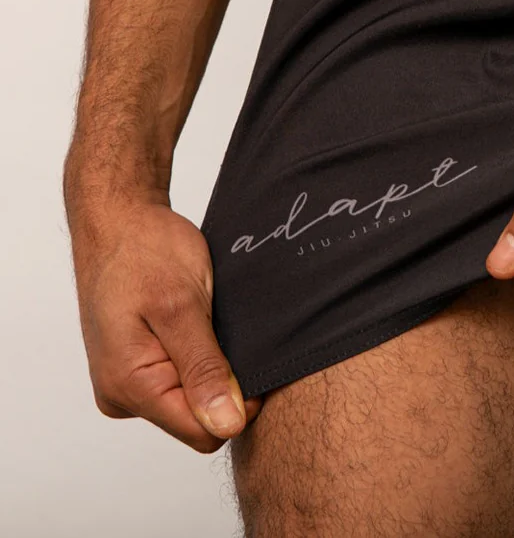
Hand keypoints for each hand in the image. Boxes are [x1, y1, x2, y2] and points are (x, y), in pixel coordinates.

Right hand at [65, 182, 261, 453]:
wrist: (119, 221)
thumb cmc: (145, 251)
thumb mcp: (182, 306)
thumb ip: (203, 368)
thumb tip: (226, 424)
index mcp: (130, 386)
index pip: (203, 432)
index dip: (240, 403)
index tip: (255, 359)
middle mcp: (123, 394)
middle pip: (199, 419)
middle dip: (226, 383)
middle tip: (229, 329)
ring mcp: (129, 381)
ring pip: (193, 398)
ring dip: (213, 366)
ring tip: (212, 321)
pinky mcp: (139, 365)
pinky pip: (182, 378)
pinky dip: (201, 356)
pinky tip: (203, 323)